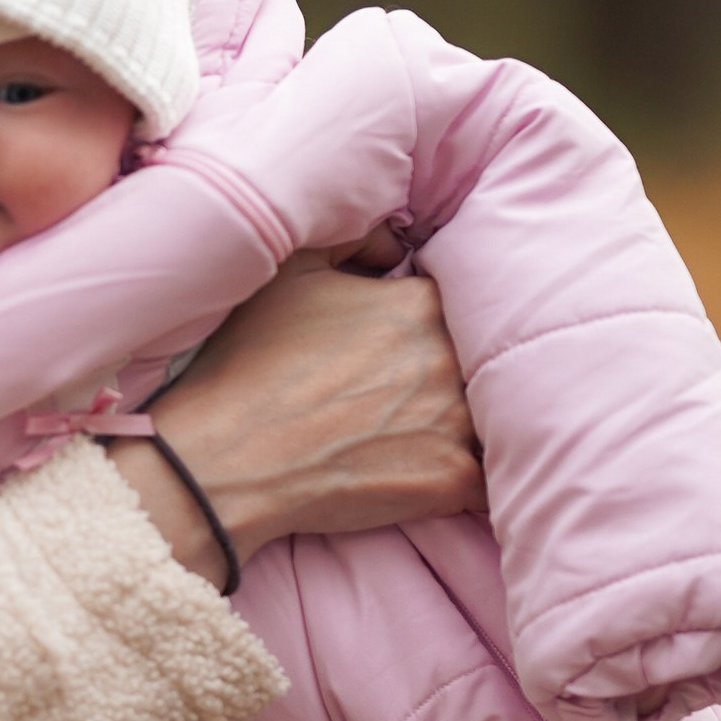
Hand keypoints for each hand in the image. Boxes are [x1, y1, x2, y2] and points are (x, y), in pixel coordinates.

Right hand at [136, 252, 482, 580]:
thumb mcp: (290, 272)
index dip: (434, 327)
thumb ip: (355, 239)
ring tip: (427, 437)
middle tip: (412, 395)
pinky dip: (470, 479)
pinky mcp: (451, 481)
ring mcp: (457, 423)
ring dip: (471, 427)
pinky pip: (488, 479)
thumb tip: (395, 247)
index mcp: (420, 305)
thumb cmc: (250, 363)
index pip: (458, 306)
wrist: (228, 457)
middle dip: (455, 376)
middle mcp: (450, 359)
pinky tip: (437, 477)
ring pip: (493, 420)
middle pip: (481, 363)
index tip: (408, 347)